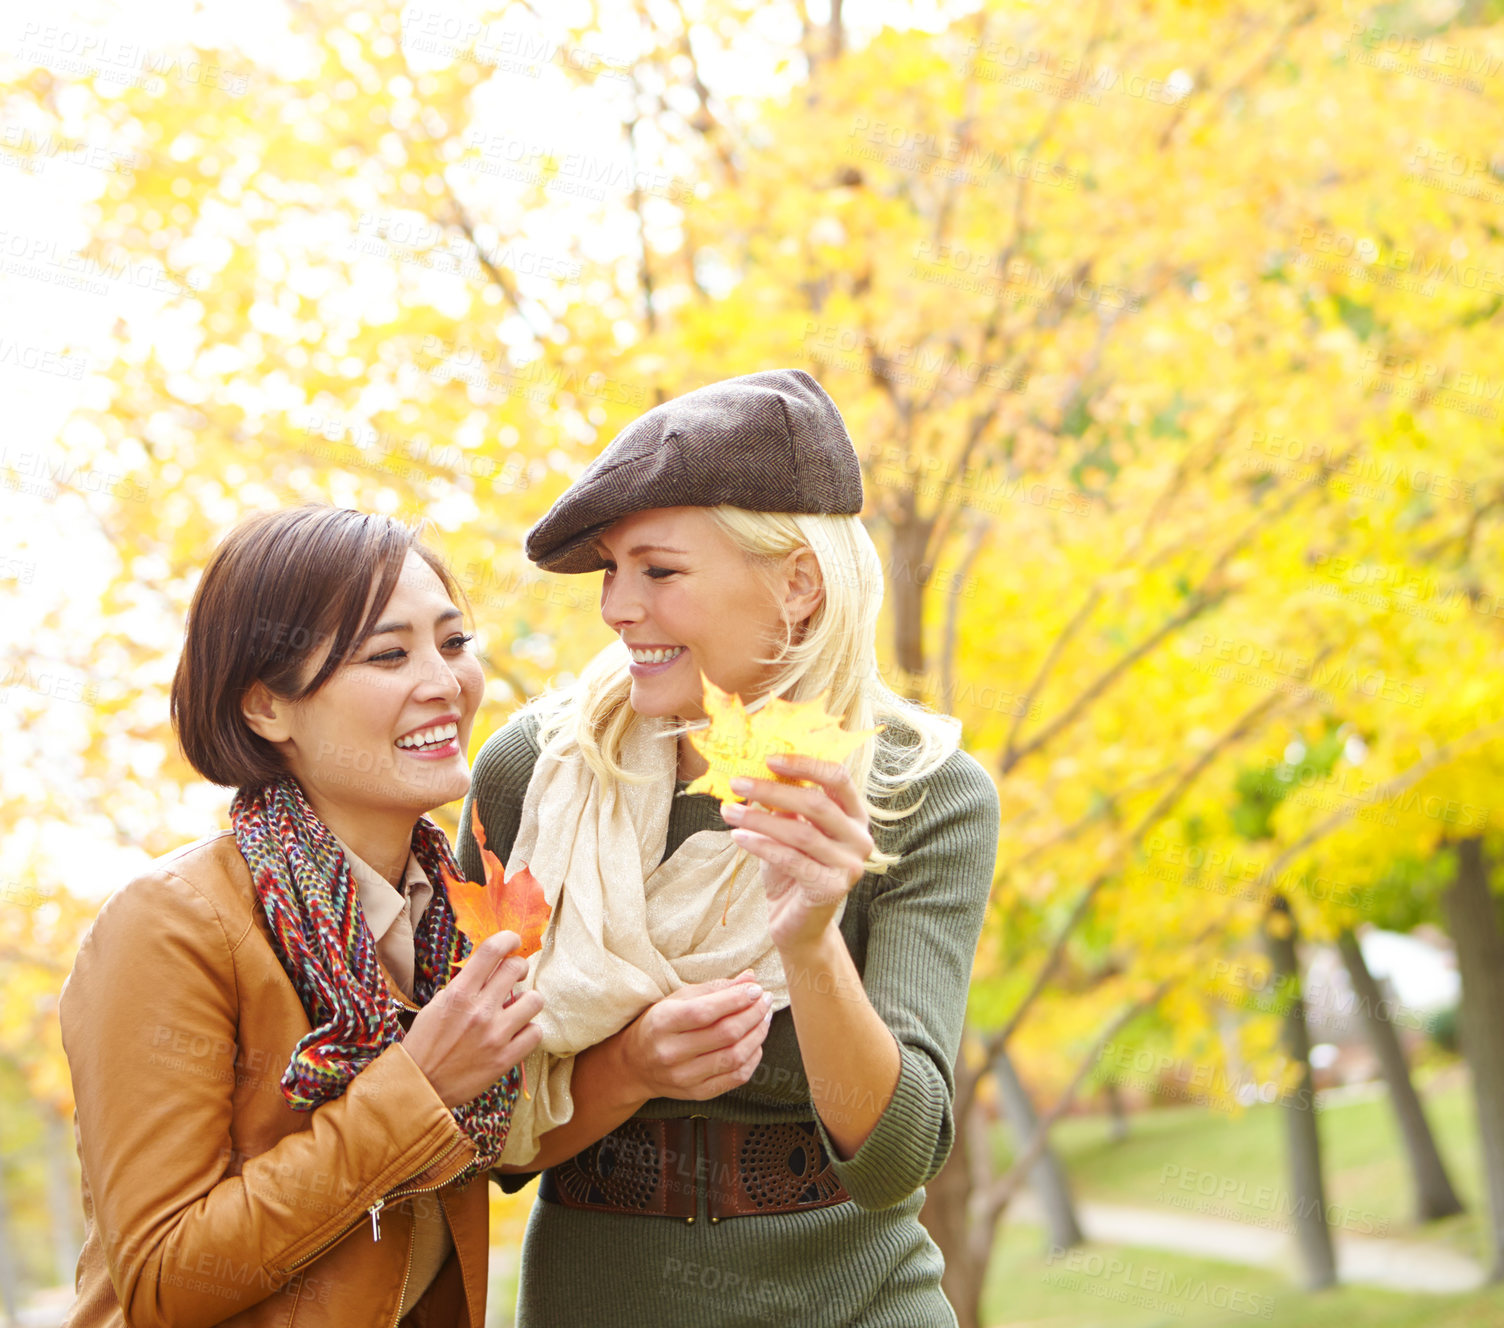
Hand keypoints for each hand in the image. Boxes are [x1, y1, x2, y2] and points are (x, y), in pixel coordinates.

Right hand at [402, 931, 544, 1108]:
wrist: (419, 1086)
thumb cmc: (425, 1044)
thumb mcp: (437, 1006)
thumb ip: (464, 986)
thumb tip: (490, 969)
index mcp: (459, 993)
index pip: (491, 951)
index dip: (507, 939)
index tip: (513, 941)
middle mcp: (480, 1010)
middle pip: (516, 968)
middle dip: (518, 968)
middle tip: (514, 976)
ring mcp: (495, 1035)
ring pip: (534, 1000)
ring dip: (527, 1001)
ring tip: (516, 1009)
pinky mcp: (505, 1058)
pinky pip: (535, 1033)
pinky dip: (528, 1031)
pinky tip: (516, 1034)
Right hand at [618, 969, 772, 1100]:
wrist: (635, 1064)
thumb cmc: (659, 1024)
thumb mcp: (677, 999)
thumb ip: (715, 988)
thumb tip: (750, 978)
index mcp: (662, 1023)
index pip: (705, 1012)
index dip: (736, 1000)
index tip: (756, 989)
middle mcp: (670, 1052)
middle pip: (725, 1035)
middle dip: (753, 1014)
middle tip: (765, 1001)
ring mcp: (683, 1077)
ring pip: (734, 1057)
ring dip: (757, 1035)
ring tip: (764, 1018)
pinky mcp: (697, 1093)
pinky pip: (735, 1078)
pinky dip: (752, 1059)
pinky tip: (756, 1042)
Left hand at [720, 753, 873, 951]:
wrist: (798, 924)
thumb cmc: (792, 870)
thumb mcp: (789, 830)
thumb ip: (783, 804)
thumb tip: (755, 771)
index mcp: (855, 815)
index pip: (838, 778)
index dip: (805, 764)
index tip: (769, 758)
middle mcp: (859, 838)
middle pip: (817, 803)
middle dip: (772, 790)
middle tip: (736, 781)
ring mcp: (850, 865)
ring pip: (801, 832)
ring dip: (759, 818)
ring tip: (728, 810)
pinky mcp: (832, 888)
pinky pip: (791, 859)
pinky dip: (761, 845)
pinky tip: (738, 836)